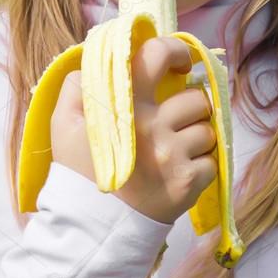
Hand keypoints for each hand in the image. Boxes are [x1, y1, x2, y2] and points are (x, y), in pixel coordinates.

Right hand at [51, 38, 216, 225]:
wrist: (92, 227)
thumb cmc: (79, 170)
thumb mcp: (64, 121)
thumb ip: (80, 83)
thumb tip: (105, 61)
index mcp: (125, 104)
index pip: (158, 55)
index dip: (176, 50)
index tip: (180, 62)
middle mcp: (153, 126)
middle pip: (197, 98)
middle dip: (189, 107)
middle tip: (173, 120)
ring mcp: (173, 155)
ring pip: (208, 129)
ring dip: (196, 137)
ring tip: (174, 149)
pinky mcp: (188, 183)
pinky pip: (212, 160)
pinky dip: (200, 165)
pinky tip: (177, 172)